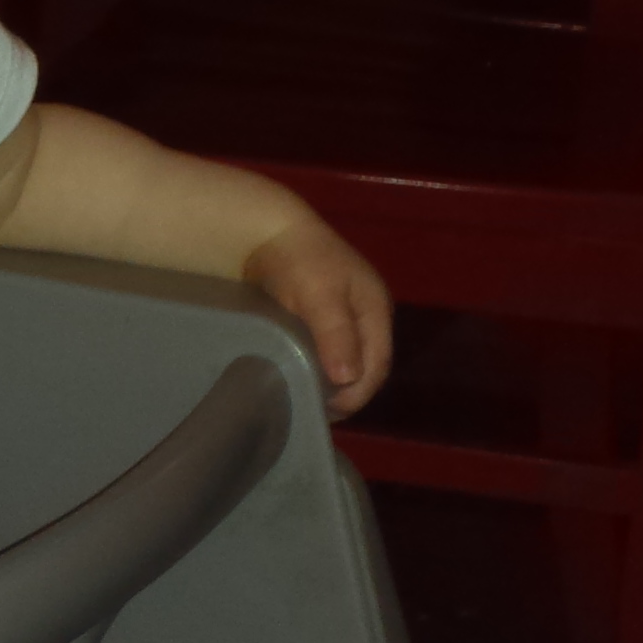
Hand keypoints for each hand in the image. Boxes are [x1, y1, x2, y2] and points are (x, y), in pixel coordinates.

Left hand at [244, 218, 393, 417]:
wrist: (265, 230)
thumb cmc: (297, 261)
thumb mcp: (320, 297)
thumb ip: (336, 335)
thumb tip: (348, 378)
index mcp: (375, 308)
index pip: (378, 363)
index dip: (359, 391)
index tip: (331, 412)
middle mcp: (366, 312)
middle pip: (367, 363)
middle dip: (349, 390)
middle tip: (318, 412)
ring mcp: (346, 311)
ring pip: (349, 357)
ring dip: (335, 381)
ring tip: (310, 399)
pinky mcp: (322, 311)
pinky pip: (329, 347)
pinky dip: (321, 366)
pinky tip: (302, 375)